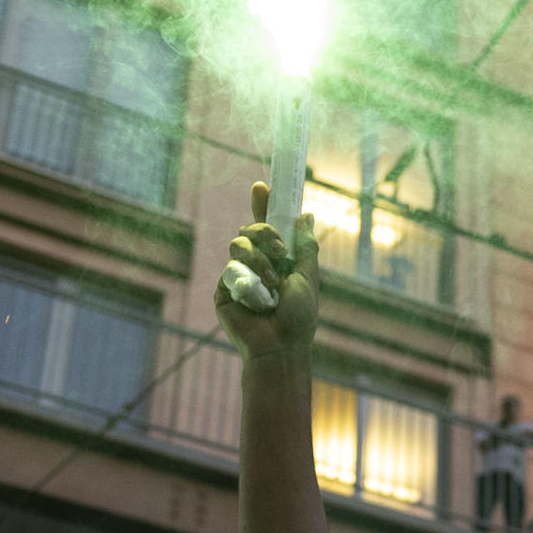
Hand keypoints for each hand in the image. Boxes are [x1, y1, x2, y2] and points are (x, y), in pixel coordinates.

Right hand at [213, 183, 320, 359]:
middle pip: (250, 230)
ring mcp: (239, 275)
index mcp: (277, 260)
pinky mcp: (224, 289)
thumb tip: (306, 215)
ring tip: (272, 285)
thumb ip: (305, 247)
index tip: (262, 187)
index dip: (263, 206)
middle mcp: (257, 265)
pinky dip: (247, 278)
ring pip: (238, 244)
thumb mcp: (308, 277)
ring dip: (259, 261)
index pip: (267, 227)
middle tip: (279, 252)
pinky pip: (230, 267)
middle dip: (264, 233)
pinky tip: (257, 297)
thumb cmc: (298, 317)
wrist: (279, 345)